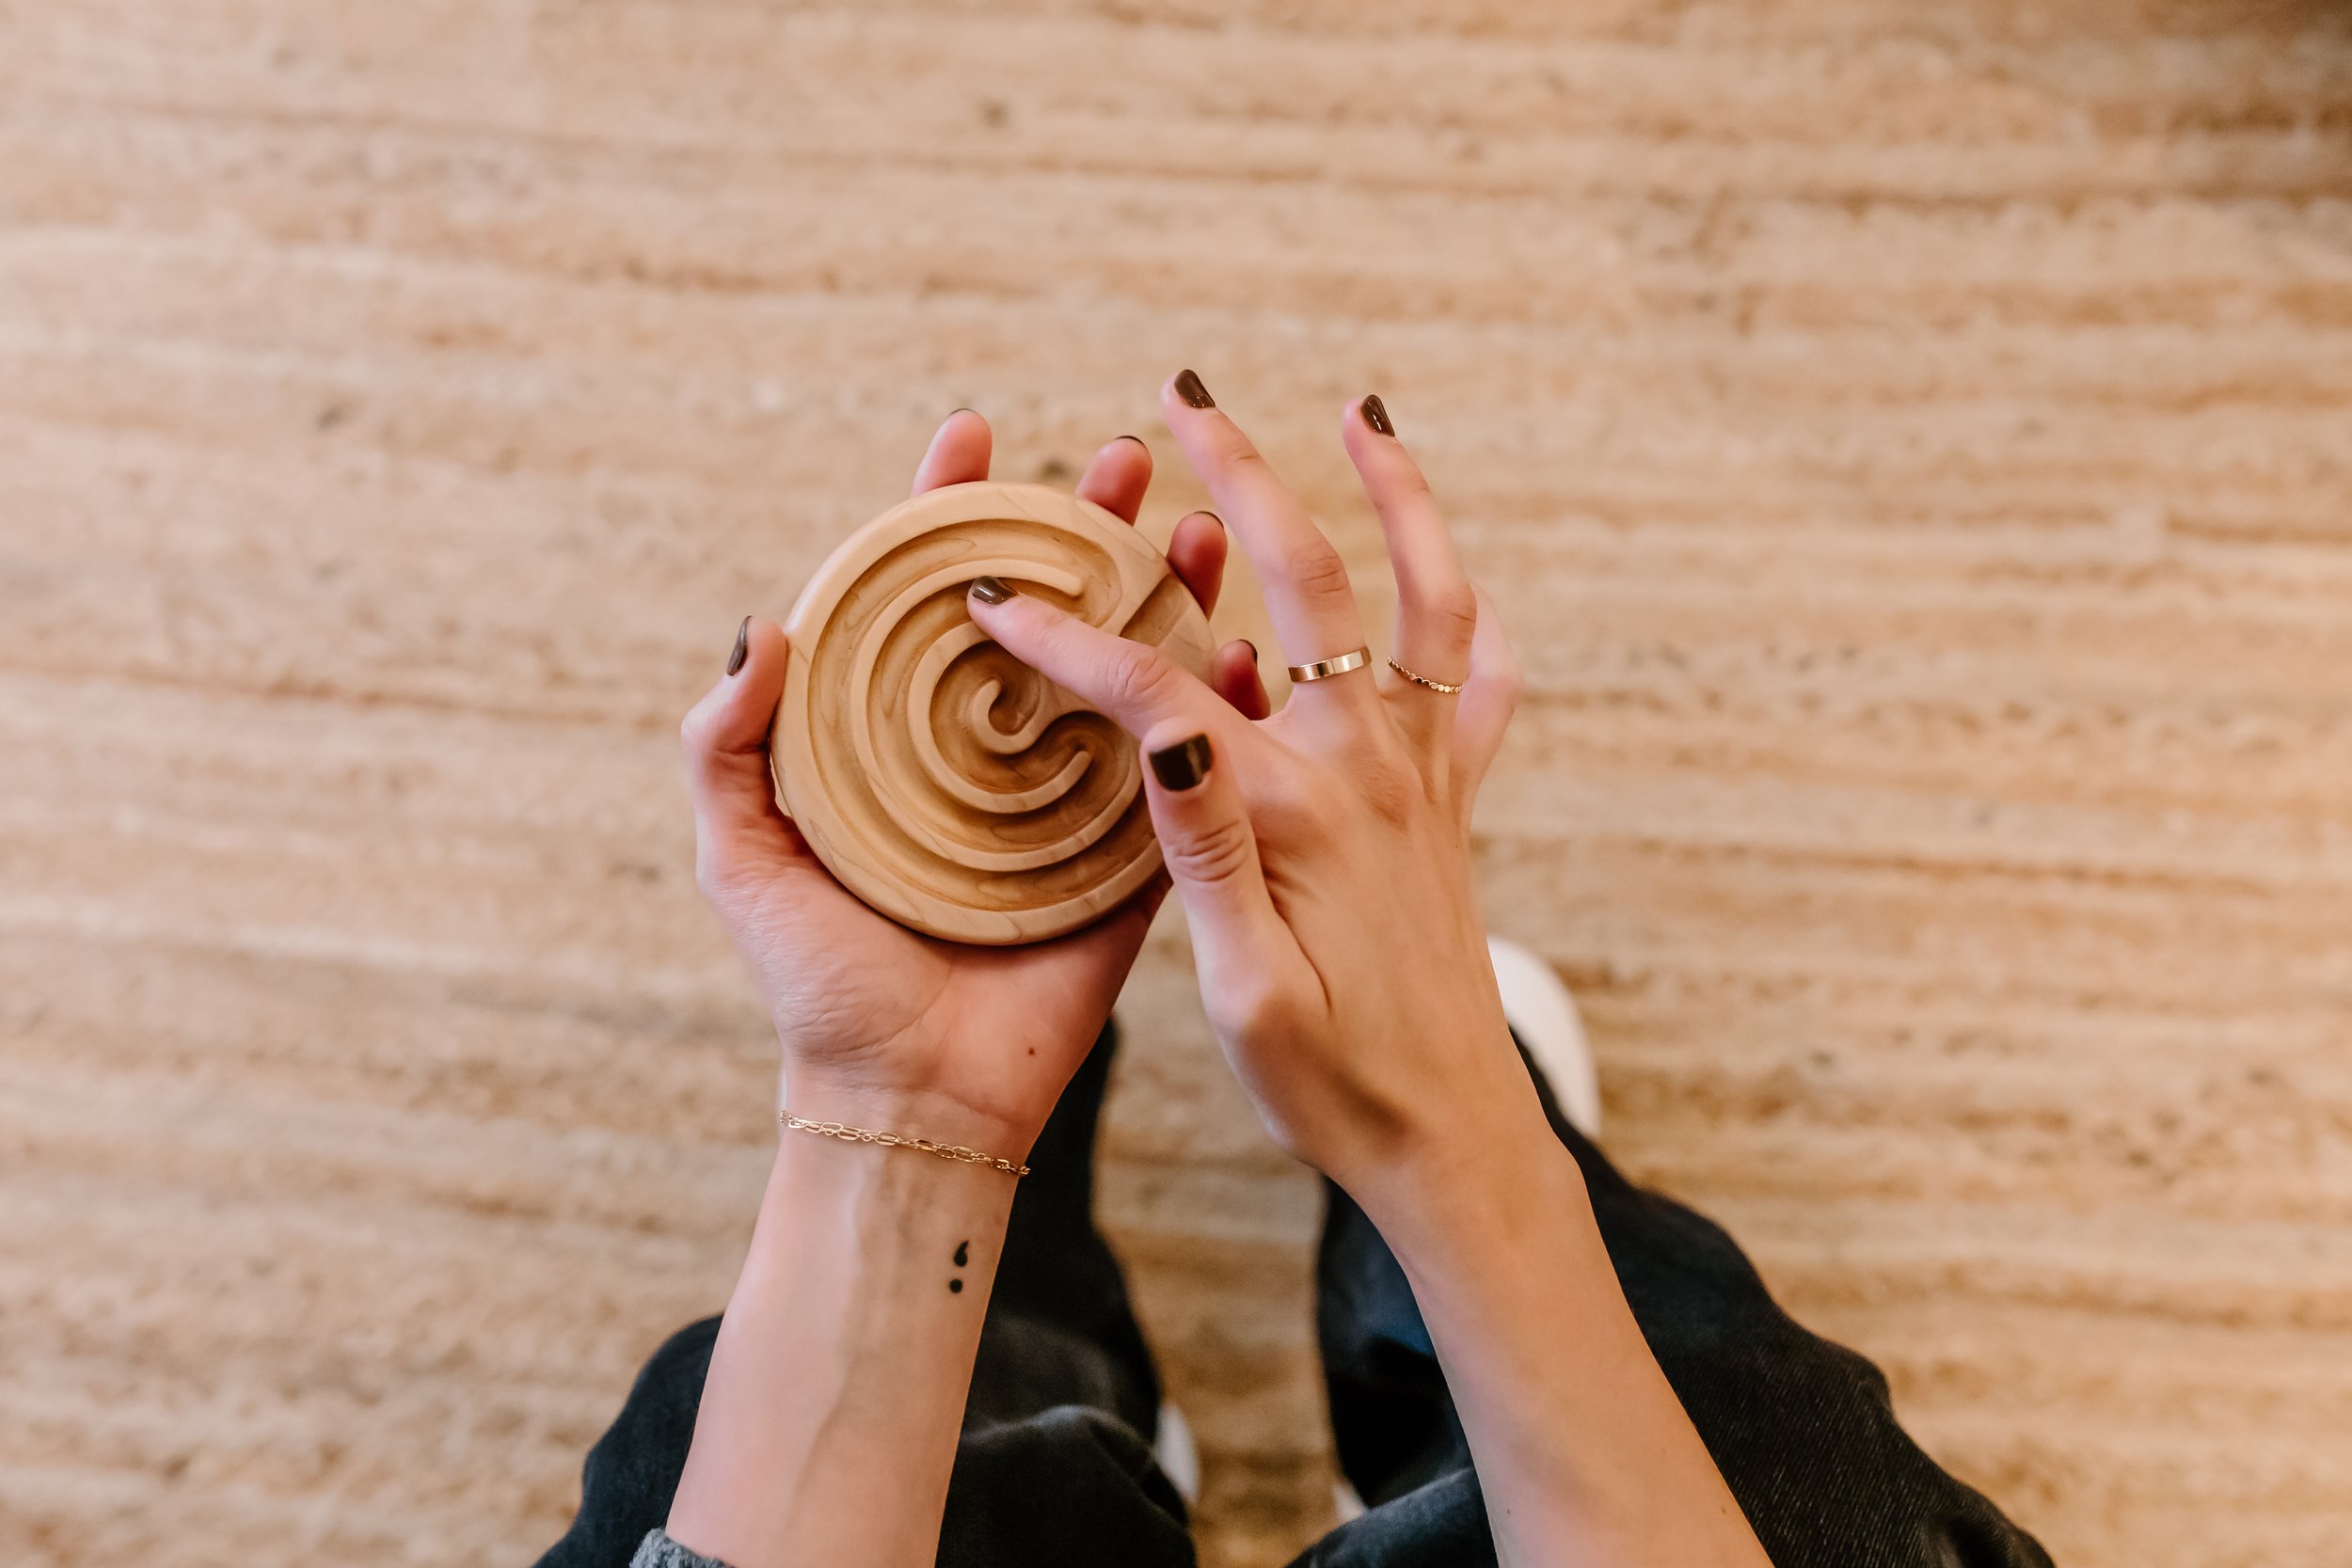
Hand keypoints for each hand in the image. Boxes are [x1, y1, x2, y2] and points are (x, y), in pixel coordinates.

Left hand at [681, 412, 1267, 1156]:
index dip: (949, 508)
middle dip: (1084, 524)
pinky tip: (1248, 647)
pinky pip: (1182, 768)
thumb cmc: (819, 985)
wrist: (911, 1099)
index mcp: (899, 736)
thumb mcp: (743, 860)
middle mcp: (989, 749)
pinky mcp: (1133, 856)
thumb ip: (728, 749)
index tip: (973, 431)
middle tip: (1122, 460)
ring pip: (1125, 667)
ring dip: (1167, 590)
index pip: (924, 595)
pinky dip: (1220, 705)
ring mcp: (1069, 798)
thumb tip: (763, 627)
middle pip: (1045, 608)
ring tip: (1197, 527)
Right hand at [967, 380, 1542, 1195]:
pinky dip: (1470, 618)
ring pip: (1426, 596)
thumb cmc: (1333, 1087)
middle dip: (1237, 472)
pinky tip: (1451, 584)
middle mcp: (1372, 768)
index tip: (989, 600)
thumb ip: (1204, 857)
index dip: (1066, 638)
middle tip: (1181, 396)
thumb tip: (1169, 729)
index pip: (1157, 685)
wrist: (1454, 1140)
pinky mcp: (1455, 807)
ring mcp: (1425, 777)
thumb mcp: (1242, 995)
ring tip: (1362, 413)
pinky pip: (1484, 685)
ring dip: (1396, 495)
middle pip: (1306, 578)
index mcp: (1293, 811)